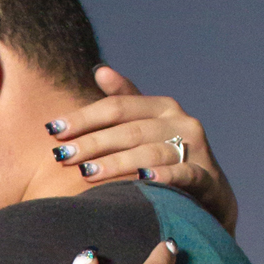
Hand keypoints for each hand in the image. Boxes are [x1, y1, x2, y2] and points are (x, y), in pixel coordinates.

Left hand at [44, 66, 238, 233]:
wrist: (210, 193)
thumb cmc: (168, 157)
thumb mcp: (147, 127)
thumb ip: (125, 101)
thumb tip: (99, 70)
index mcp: (162, 107)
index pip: (117, 107)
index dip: (84, 117)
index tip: (54, 129)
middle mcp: (180, 122)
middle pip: (130, 130)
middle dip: (93, 142)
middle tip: (63, 156)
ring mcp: (196, 148)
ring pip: (151, 151)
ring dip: (117, 162)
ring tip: (87, 173)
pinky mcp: (207, 177)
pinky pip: (184, 174)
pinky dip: (164, 176)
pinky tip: (143, 179)